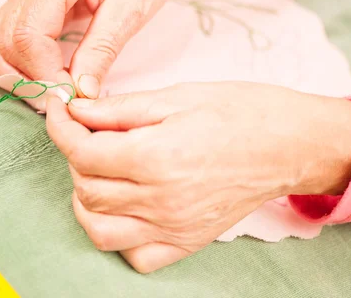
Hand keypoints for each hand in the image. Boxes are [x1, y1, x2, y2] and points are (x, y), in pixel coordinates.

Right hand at [0, 0, 205, 96]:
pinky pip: (11, 32)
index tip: (71, 95)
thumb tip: (81, 93)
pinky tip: (51, 72)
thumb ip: (102, 50)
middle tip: (64, 98)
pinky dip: (23, 58)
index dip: (44, 74)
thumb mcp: (132, 8)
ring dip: (21, 71)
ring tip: (57, 88)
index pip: (27, 36)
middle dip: (29, 77)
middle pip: (4, 40)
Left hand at [46, 82, 350, 272]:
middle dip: (76, 157)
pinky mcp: (187, 242)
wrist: (289, 144)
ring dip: (88, 199)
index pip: (82, 152)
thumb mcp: (178, 96)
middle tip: (89, 132)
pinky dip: (118, 234)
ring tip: (102, 170)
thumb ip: (121, 109)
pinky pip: (135, 255)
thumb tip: (76, 110)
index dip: (61, 127)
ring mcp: (174, 228)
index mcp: (158, 157)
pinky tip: (127, 205)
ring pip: (100, 229)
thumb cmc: (241, 112)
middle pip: (86, 189)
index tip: (60, 110)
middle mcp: (162, 201)